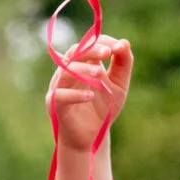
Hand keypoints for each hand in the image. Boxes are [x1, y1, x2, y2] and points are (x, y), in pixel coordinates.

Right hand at [47, 34, 131, 148]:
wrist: (91, 137)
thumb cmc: (103, 108)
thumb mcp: (119, 85)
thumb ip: (123, 64)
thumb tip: (125, 42)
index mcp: (83, 63)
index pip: (88, 44)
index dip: (102, 42)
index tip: (119, 47)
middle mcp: (68, 71)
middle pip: (74, 52)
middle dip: (91, 50)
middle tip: (107, 53)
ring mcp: (59, 87)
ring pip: (65, 71)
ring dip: (82, 69)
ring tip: (100, 73)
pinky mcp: (54, 104)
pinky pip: (60, 95)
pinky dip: (75, 94)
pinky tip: (90, 96)